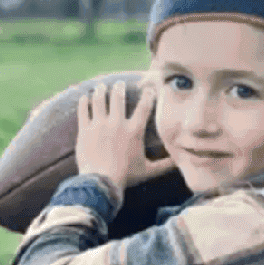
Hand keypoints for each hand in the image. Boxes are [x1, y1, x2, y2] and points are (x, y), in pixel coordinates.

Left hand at [76, 81, 174, 197]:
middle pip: (118, 98)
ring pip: (99, 100)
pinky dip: (83, 103)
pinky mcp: (85, 130)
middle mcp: (117, 123)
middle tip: (118, 83)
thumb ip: (163, 165)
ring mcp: (99, 125)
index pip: (144, 107)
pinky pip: (83, 111)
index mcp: (134, 130)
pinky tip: (83, 97)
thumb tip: (179, 163)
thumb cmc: (125, 176)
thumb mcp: (148, 170)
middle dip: (119, 88)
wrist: (101, 181)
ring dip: (100, 91)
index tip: (148, 88)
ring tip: (101, 86)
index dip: (147, 95)